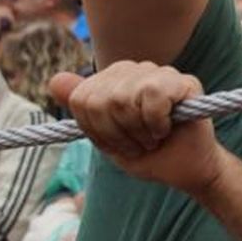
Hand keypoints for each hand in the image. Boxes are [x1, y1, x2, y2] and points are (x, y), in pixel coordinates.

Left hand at [49, 64, 226, 196]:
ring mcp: (161, 73)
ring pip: (124, 98)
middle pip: (100, 101)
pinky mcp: (184, 82)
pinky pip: (153, 96)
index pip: (82, 100)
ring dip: (138, 131)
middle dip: (117, 134)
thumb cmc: (148, 154)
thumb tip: (52, 80)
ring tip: (152, 138)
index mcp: (113, 80)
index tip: (118, 143)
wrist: (188, 170)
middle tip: (137, 144)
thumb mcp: (106, 137)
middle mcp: (135, 70)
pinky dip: (156, 122)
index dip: (96, 131)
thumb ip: (81, 108)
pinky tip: (166, 129)